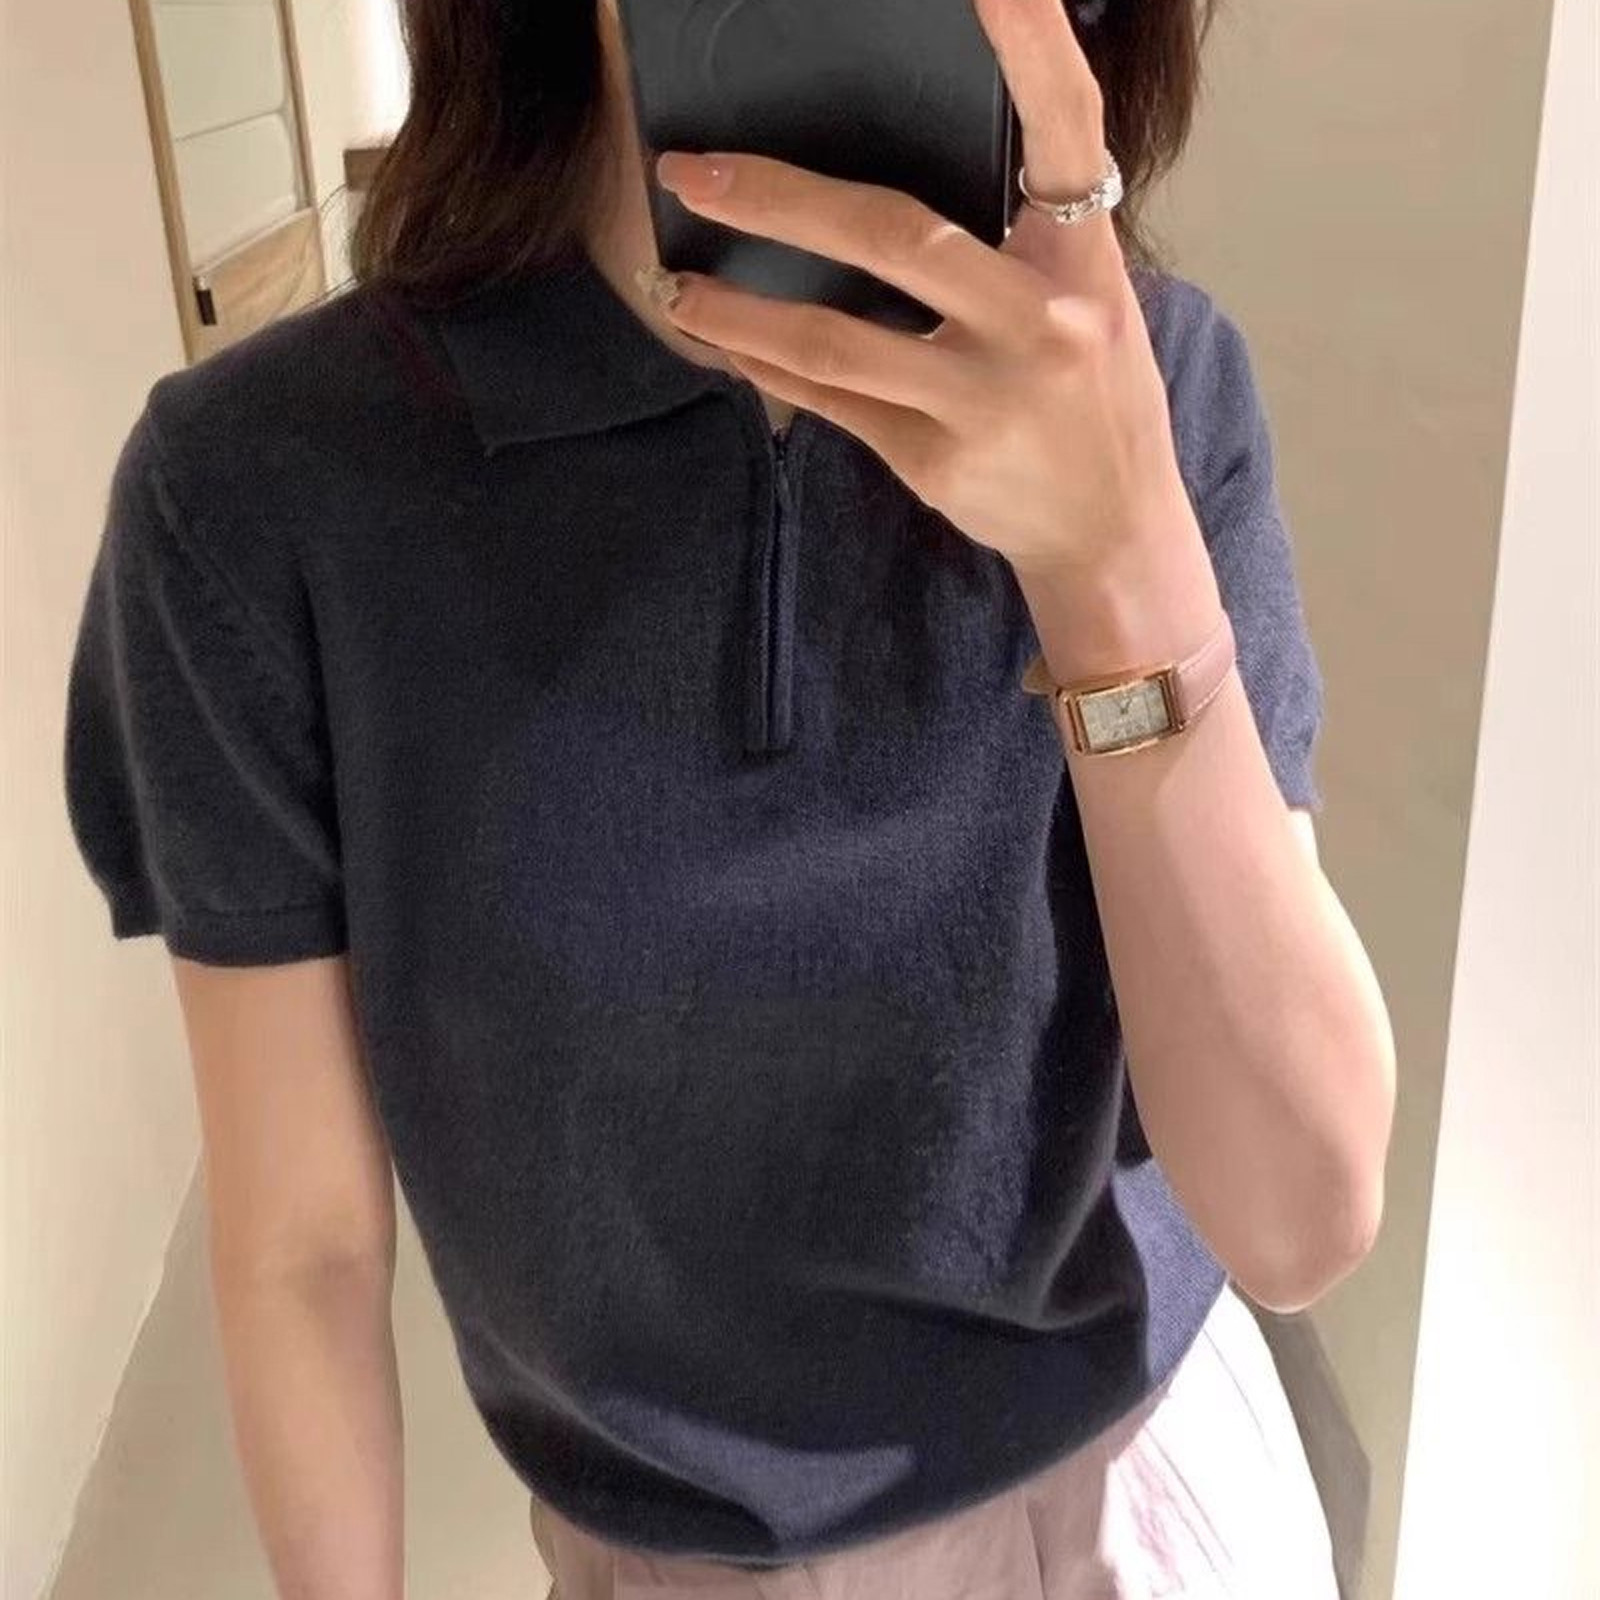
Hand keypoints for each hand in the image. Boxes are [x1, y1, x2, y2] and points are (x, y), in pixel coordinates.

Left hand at [647, 0, 1193, 578]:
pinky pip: (830, 404)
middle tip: (687, 168)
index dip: (1029, 42)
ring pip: (837, 339)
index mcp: (1086, 258)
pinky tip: (721, 341)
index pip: (1064, 125)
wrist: (1113, 531)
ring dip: (740, 307)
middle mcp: (1040, 323)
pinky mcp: (936, 463)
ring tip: (675, 281)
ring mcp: (985, 401)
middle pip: (894, 235)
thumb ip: (1017, 235)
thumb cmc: (1094, 398)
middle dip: (778, 198)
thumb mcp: (1087, 298)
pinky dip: (767, 368)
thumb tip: (893, 175)